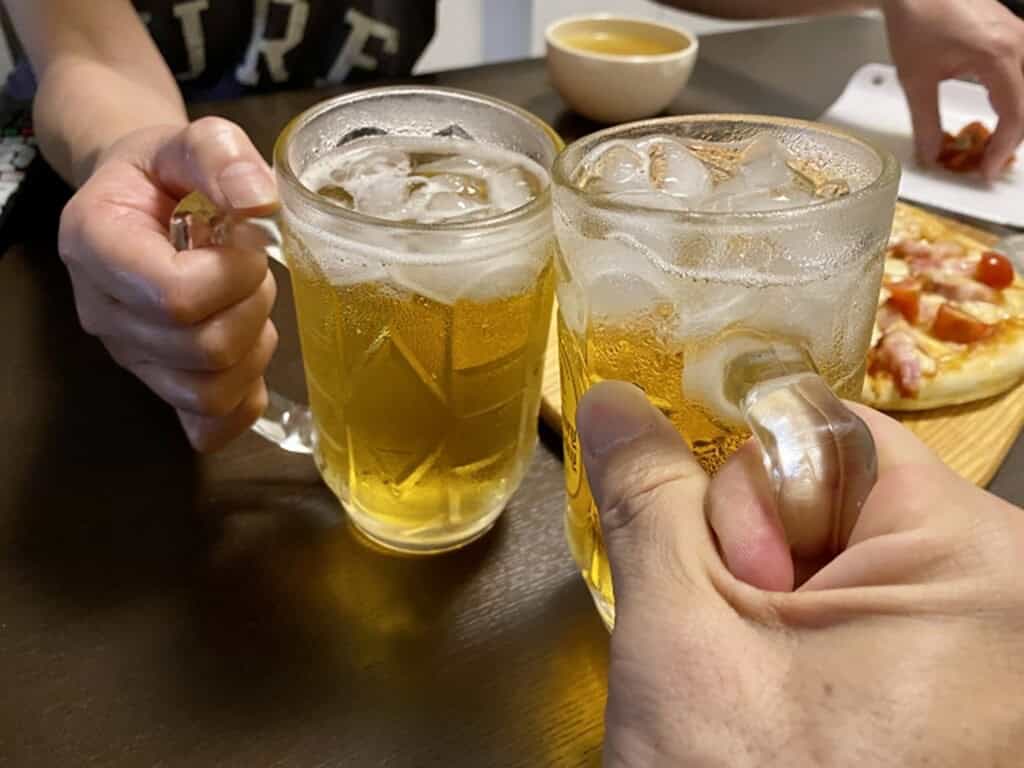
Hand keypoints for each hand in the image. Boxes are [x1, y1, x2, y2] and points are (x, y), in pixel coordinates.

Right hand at [58, 118, 279, 450]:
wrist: (139, 199)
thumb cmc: (164, 172)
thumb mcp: (191, 140)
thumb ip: (223, 156)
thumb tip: (261, 202)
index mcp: (96, 245)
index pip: (175, 296)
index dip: (233, 276)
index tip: (247, 242)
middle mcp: (104, 312)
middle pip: (201, 348)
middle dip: (252, 306)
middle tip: (253, 270)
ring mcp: (129, 355)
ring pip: (209, 392)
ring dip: (254, 348)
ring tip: (247, 303)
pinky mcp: (158, 383)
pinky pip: (207, 425)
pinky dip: (243, 397)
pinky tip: (248, 353)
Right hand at [577, 381, 1023, 766]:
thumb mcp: (683, 632)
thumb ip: (649, 498)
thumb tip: (612, 401)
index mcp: (975, 559)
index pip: (825, 433)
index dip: (748, 490)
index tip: (734, 582)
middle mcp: (1002, 594)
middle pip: (831, 491)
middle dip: (751, 551)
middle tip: (735, 643)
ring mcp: (981, 649)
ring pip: (829, 553)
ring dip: (761, 598)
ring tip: (748, 684)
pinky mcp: (953, 690)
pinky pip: (854, 609)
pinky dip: (794, 635)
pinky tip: (772, 694)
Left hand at [883, 0, 1023, 178]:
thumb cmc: (916, 18)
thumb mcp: (915, 78)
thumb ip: (925, 121)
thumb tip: (931, 153)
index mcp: (999, 55)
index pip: (1016, 114)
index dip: (1003, 149)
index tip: (987, 170)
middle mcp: (1017, 43)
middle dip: (1011, 139)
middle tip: (987, 163)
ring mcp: (1017, 36)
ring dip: (1013, 120)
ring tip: (990, 145)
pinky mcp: (1010, 34)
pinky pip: (1022, 74)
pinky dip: (1012, 100)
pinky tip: (994, 115)